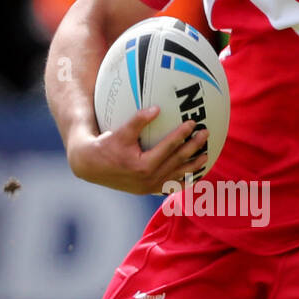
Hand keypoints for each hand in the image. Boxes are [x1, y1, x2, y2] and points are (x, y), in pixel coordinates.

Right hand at [68, 106, 208, 194]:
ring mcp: (149, 187)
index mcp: (143, 166)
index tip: (193, 123)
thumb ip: (138, 120)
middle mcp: (149, 179)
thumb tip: (157, 108)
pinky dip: (182, 180)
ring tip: (206, 156)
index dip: (182, 134)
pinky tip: (193, 174)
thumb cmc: (106, 146)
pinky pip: (170, 186)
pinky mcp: (148, 190)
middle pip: (177, 161)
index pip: (169, 148)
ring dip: (193, 166)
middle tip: (205, 134)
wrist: (92, 167)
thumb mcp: (121, 132)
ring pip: (177, 176)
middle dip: (193, 147)